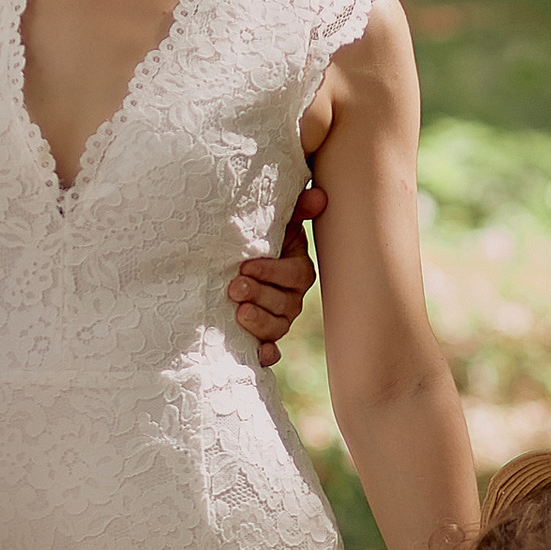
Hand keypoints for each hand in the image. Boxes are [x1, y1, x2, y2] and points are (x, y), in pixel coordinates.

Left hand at [227, 183, 325, 368]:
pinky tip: (258, 354)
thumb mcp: (277, 224)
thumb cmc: (259, 242)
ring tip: (238, 312)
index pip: (294, 275)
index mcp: (297, 271)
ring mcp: (278, 321)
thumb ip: (297, 209)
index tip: (246, 266)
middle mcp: (291, 299)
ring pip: (277, 328)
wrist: (232, 265)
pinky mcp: (262, 339)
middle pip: (284, 304)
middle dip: (260, 296)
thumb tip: (318, 195)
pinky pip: (270, 351)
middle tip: (235, 287)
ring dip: (259, 322)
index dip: (272, 272)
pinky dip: (265, 354)